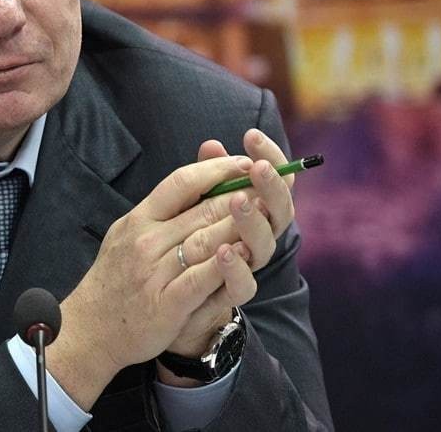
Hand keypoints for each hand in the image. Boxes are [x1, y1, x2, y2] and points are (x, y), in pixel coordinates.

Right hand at [46, 154, 254, 408]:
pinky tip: (245, 253)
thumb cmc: (116, 276)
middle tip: (267, 183)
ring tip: (266, 211)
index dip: (215, 169)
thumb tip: (197, 181)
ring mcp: (155, 272)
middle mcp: (146, 241)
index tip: (242, 161)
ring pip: (206, 241)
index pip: (180, 183)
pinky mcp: (166, 303)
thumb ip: (161, 210)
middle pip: (201, 210)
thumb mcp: (128, 233)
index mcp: (138, 219)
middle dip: (239, 195)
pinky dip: (225, 264)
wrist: (91, 326)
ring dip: (240, 225)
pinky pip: (200, 279)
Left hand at [158, 129, 295, 384]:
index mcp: (251, 212)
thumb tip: (212, 144)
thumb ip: (204, 178)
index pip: (272, 180)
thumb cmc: (184, 248)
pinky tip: (225, 250)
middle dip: (270, 186)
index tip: (252, 135)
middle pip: (278, 210)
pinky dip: (236, 266)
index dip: (268, 156)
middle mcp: (255, 239)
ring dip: (253, 221)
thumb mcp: (191, 208)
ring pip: (264, 244)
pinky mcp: (229, 297)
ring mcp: (246, 268)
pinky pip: (243, 283)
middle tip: (259, 167)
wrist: (162, 305)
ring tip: (239, 200)